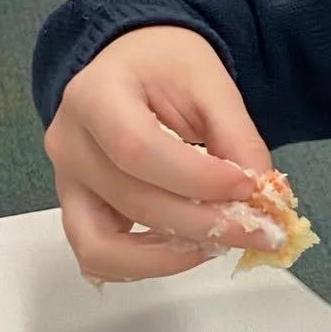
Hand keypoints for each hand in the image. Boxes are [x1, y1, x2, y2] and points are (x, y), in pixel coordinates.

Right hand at [43, 26, 274, 281]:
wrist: (133, 66)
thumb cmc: (168, 68)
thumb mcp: (211, 85)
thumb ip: (237, 138)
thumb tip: (264, 197)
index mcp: (94, 94)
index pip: (137, 149)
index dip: (197, 179)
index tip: (249, 187)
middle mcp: (68, 143)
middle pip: (133, 201)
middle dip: (204, 224)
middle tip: (260, 231)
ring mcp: (66, 182)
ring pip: (107, 245)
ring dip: (173, 255)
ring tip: (223, 241)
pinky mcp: (76, 210)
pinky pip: (97, 257)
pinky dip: (144, 265)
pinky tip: (189, 248)